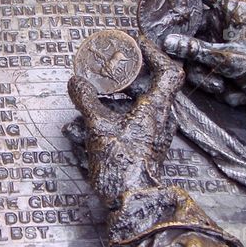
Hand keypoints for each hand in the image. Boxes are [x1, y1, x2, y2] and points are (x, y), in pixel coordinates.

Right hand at [67, 35, 183, 206]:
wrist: (133, 202)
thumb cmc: (122, 164)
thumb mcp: (99, 128)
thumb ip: (87, 101)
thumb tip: (76, 81)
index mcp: (158, 108)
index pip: (169, 71)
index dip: (155, 53)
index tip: (138, 44)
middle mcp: (163, 118)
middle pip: (155, 85)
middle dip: (134, 72)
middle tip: (114, 63)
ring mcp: (157, 133)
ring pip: (145, 102)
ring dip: (126, 92)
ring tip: (102, 87)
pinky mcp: (148, 146)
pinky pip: (139, 118)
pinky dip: (123, 109)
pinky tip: (101, 113)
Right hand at [162, 0, 245, 104]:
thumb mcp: (229, 58)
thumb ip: (196, 50)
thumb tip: (169, 42)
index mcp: (234, 7)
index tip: (162, 5)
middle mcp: (232, 20)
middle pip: (197, 27)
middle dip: (193, 52)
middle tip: (186, 63)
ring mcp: (234, 39)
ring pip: (205, 51)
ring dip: (210, 72)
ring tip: (222, 85)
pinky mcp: (238, 57)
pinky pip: (218, 65)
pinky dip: (223, 80)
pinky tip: (236, 91)